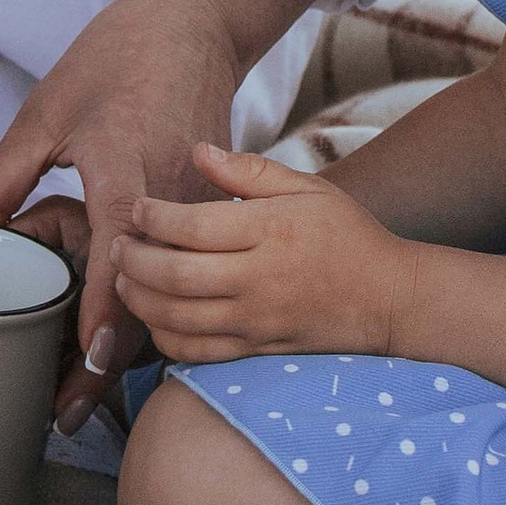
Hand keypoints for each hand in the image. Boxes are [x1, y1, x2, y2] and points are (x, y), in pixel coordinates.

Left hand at [0, 0, 240, 429]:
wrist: (193, 24)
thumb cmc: (117, 58)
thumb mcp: (44, 112)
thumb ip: (2, 177)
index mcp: (123, 167)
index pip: (119, 257)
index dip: (104, 318)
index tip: (86, 369)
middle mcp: (172, 194)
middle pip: (153, 296)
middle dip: (112, 361)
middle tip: (64, 410)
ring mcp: (203, 203)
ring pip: (176, 291)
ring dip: (135, 343)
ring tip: (81, 391)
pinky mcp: (216, 207)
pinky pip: (192, 270)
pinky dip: (161, 307)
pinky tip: (125, 337)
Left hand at [115, 143, 413, 363]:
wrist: (389, 298)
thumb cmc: (347, 235)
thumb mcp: (307, 187)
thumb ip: (249, 171)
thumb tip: (197, 152)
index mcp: (271, 231)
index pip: (193, 226)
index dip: (153, 216)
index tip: (138, 208)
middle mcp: (260, 279)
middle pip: (176, 274)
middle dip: (133, 260)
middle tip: (116, 246)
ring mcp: (256, 321)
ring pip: (177, 318)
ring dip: (139, 299)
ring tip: (124, 279)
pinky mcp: (256, 350)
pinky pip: (196, 352)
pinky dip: (163, 338)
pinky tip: (155, 316)